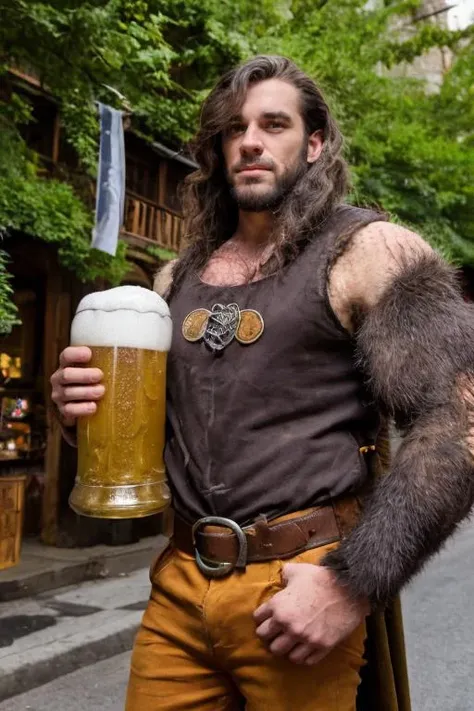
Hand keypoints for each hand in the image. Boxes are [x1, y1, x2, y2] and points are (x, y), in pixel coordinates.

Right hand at [50, 346, 104, 426]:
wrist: (80, 403)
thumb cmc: (93, 380)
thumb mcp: (98, 368)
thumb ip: (109, 361)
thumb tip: (141, 358)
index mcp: (67, 364)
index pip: (66, 355)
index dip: (76, 354)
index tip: (89, 354)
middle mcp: (59, 378)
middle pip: (67, 374)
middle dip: (84, 375)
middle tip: (100, 376)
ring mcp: (59, 395)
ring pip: (68, 393)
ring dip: (86, 392)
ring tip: (101, 392)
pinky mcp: (63, 410)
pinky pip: (69, 410)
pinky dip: (81, 409)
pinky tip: (93, 407)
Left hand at [254, 562, 368, 665]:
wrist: (349, 589)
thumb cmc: (321, 578)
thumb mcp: (298, 570)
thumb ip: (284, 573)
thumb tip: (281, 576)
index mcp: (278, 606)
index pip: (258, 620)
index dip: (262, 617)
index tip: (268, 617)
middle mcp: (288, 625)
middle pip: (266, 640)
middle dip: (270, 635)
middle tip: (277, 631)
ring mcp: (304, 638)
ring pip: (283, 654)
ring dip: (285, 647)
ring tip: (290, 641)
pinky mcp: (320, 646)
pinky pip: (304, 660)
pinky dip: (302, 655)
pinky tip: (304, 647)